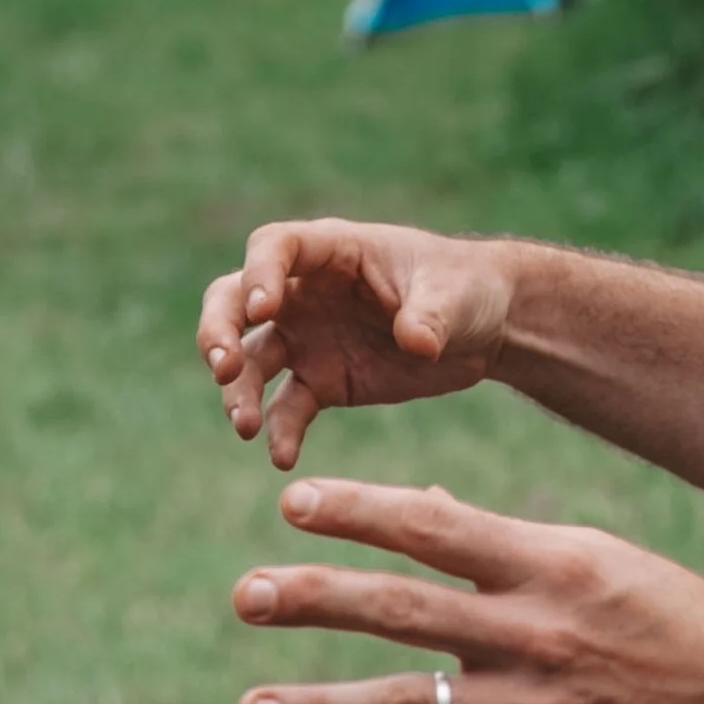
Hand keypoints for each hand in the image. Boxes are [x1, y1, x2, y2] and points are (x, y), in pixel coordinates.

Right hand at [197, 220, 518, 468]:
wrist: (485, 327)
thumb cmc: (466, 287)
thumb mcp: (455, 295)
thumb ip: (430, 315)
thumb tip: (416, 343)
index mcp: (335, 252)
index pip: (275, 246)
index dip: (258, 273)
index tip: (262, 309)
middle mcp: (306, 293)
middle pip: (234, 300)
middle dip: (217, 330)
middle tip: (223, 367)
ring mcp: (308, 338)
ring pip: (250, 360)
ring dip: (237, 391)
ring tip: (245, 426)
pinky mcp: (322, 381)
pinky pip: (287, 408)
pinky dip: (279, 431)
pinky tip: (284, 457)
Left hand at [229, 478, 703, 703]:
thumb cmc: (665, 613)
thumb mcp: (590, 557)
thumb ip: (497, 543)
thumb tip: (415, 511)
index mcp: (554, 562)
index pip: (437, 529)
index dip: (362, 513)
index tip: (295, 502)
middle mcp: (537, 631)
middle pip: (405, 613)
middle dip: (318, 600)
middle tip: (246, 592)